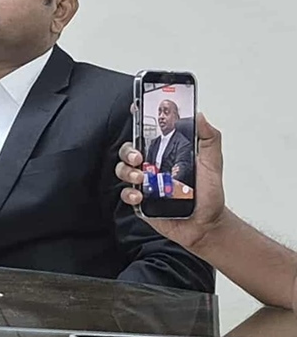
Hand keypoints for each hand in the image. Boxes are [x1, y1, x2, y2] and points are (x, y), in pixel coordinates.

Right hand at [116, 112, 225, 250]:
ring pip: (123, 170)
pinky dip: (130, 193)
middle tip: (138, 157)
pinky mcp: (140, 202)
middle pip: (128, 150)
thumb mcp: (213, 163)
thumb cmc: (209, 195)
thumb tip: (199, 116)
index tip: (136, 111)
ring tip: (140, 177)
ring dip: (127, 171)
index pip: (148, 133)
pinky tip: (140, 196)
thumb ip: (209, 138)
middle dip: (128, 151)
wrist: (207, 225)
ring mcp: (145, 183)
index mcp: (166, 153)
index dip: (139, 121)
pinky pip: (126, 194)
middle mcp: (152, 166)